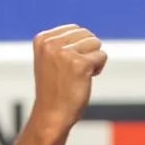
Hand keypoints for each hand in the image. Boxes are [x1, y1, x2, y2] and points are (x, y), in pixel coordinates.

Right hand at [28, 24, 107, 138]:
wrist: (51, 115)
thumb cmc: (55, 90)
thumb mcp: (51, 60)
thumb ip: (62, 43)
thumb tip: (87, 35)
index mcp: (42, 39)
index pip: (75, 29)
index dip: (77, 47)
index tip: (66, 65)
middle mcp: (51, 44)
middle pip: (86, 34)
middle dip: (87, 52)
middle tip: (73, 72)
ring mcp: (65, 53)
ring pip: (95, 44)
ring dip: (93, 60)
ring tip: (78, 76)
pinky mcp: (79, 64)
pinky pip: (101, 56)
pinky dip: (98, 69)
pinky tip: (85, 80)